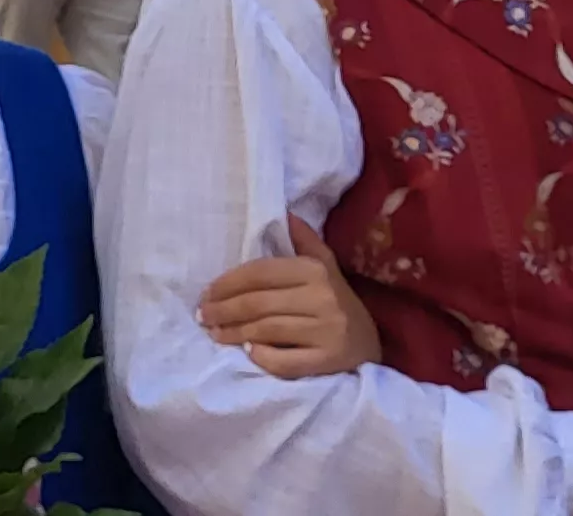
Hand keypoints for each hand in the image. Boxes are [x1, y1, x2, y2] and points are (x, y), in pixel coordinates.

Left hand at [198, 217, 379, 378]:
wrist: (370, 345)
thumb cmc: (338, 302)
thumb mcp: (326, 268)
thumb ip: (304, 242)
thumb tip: (285, 212)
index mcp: (315, 271)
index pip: (260, 272)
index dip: (227, 283)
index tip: (206, 293)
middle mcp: (322, 298)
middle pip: (258, 303)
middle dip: (223, 309)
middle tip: (202, 316)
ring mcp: (327, 330)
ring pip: (267, 330)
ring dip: (234, 333)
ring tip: (215, 333)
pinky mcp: (329, 360)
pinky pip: (287, 361)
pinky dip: (263, 357)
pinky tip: (248, 353)